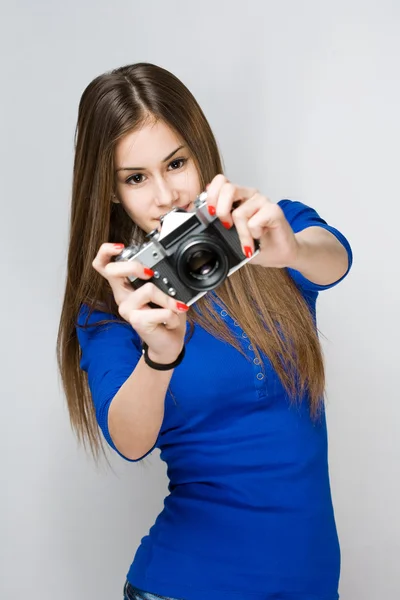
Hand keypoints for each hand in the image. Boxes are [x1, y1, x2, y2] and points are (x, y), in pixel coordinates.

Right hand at [92, 243, 188, 362]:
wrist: (169, 343)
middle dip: (134, 266)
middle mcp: (122, 296)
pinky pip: (162, 311)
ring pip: (148, 289)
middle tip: (150, 273)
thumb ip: (162, 278)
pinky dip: (173, 315)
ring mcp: (127, 309)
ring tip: (174, 307)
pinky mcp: (137, 322)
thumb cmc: (166, 316)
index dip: (106, 251)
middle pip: (112, 271)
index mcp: (125, 286)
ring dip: (168, 298)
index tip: (120, 246)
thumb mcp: (165, 291)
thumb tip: (168, 267)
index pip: (103, 265)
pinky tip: (171, 321)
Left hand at [206, 175, 299, 267]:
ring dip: (241, 233)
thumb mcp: (231, 236)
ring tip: (248, 241)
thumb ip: (218, 222)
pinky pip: (254, 221)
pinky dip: (254, 234)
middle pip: (228, 188)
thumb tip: (203, 212)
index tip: (211, 213)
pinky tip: (260, 235)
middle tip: (227, 226)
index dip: (212, 195)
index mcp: (237, 198)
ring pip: (240, 212)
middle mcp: (249, 195)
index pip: (220, 182)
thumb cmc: (257, 244)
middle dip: (222, 211)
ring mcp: (262, 201)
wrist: (279, 253)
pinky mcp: (274, 210)